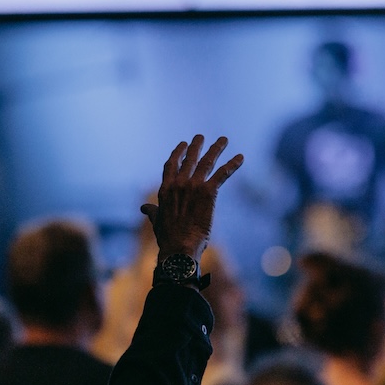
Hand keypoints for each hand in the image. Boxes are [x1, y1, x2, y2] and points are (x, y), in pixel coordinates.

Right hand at [141, 135, 243, 262]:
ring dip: (216, 148)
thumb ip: (152, 211)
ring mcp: (193, 185)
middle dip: (196, 146)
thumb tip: (143, 208)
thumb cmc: (168, 238)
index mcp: (165, 189)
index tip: (182, 144)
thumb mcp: (157, 221)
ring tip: (223, 140)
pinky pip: (222, 174)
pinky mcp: (208, 192)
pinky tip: (241, 157)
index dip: (177, 153)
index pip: (171, 165)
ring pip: (207, 161)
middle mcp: (178, 183)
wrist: (179, 247)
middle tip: (201, 137)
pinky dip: (232, 164)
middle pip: (189, 158)